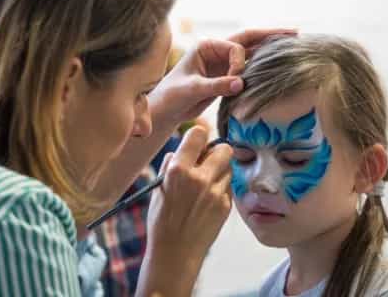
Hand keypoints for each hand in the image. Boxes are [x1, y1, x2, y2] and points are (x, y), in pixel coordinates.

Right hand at [137, 127, 232, 295]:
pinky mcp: (226, 205)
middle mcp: (200, 178)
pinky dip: (220, 188)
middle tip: (208, 161)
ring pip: (228, 167)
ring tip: (206, 184)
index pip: (199, 134)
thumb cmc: (161, 221)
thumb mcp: (158, 188)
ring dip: (220, 170)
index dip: (198, 136)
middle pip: (224, 148)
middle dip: (217, 151)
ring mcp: (216, 192)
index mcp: (179, 170)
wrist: (175, 253)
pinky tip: (208, 201)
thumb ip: (170, 165)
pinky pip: (227, 187)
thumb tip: (179, 151)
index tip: (196, 142)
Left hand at [149, 28, 296, 123]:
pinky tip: (278, 64)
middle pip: (248, 39)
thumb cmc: (172, 95)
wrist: (167, 109)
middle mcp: (217, 50)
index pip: (234, 48)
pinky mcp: (226, 76)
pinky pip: (248, 69)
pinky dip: (262, 66)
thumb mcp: (192, 88)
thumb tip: (241, 83)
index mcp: (206, 46)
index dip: (240, 64)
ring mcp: (223, 63)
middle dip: (270, 35)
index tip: (236, 83)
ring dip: (270, 48)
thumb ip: (216, 85)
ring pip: (250, 53)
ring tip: (293, 44)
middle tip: (294, 32)